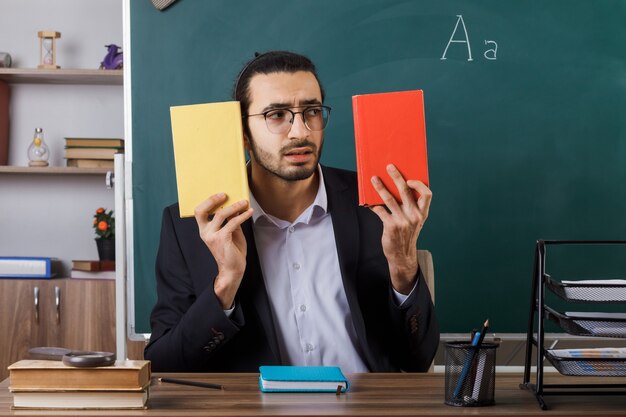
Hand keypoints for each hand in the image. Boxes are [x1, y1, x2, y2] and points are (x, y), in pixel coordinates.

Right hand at [194, 193, 253, 308]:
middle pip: (201, 211)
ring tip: (244, 202)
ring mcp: (212, 236)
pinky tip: (249, 212)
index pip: (199, 212)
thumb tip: (234, 204)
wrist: (233, 269)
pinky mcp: (222, 239)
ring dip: (235, 206)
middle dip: (212, 200)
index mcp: (204, 230)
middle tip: (225, 194)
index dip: (207, 201)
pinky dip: (242, 216)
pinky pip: (233, 222)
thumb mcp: (230, 232)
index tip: (220, 194)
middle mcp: (205, 232)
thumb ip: (230, 220)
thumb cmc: (232, 250)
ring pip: (221, 214)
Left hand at [369, 164, 431, 293]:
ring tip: (374, 179)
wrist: (402, 255)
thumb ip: (410, 207)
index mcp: (422, 213)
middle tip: (389, 167)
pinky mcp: (391, 226)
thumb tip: (398, 186)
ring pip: (390, 199)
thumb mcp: (415, 221)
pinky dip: (373, 205)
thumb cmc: (407, 234)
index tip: (410, 179)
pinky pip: (380, 211)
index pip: (427, 194)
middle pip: (406, 191)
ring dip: (380, 187)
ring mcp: (403, 221)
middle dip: (397, 177)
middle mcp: (414, 216)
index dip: (419, 185)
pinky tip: (368, 202)